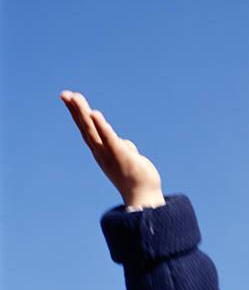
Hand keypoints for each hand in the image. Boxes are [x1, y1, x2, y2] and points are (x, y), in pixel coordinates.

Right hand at [60, 90, 165, 206]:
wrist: (143, 196)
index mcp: (102, 151)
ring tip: (76, 97)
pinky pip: (109, 138)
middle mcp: (102, 152)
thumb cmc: (136, 177)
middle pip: (86, 126)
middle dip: (75, 109)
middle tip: (64, 93)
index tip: (69, 97)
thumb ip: (123, 147)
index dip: (78, 114)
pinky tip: (94, 113)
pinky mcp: (121, 155)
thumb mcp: (128, 157)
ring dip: (83, 113)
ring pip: (93, 130)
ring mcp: (109, 154)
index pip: (87, 129)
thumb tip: (123, 143)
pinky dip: (101, 126)